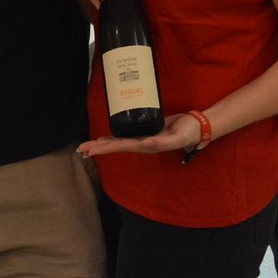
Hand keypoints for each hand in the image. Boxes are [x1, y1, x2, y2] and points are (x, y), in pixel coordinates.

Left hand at [78, 112, 203, 157]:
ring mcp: (143, 138)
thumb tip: (144, 143)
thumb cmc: (188, 132)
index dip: (106, 148)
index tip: (91, 150)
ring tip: (88, 147)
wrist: (197, 127)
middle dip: (99, 147)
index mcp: (147, 146)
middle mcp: (142, 143)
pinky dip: (114, 136)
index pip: (122, 146)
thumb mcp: (177, 138)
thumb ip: (162, 143)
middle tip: (81, 149)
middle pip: (116, 146)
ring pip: (119, 141)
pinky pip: (126, 135)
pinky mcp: (145, 130)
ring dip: (103, 144)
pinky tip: (106, 137)